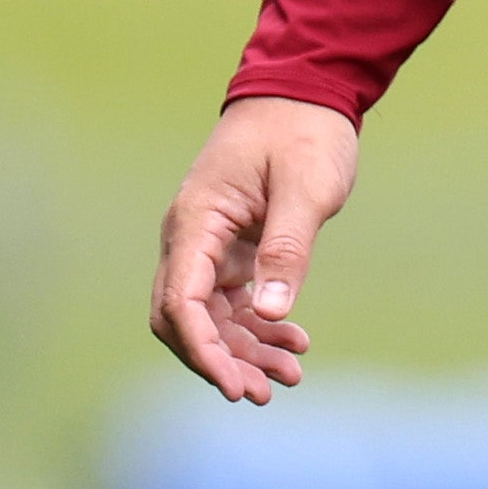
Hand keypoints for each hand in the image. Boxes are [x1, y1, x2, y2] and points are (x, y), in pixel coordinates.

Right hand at [150, 96, 357, 405]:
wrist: (307, 94)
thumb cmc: (304, 133)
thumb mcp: (305, 188)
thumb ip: (286, 248)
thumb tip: (272, 312)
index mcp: (197, 221)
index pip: (181, 302)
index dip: (202, 351)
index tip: (233, 386)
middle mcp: (192, 239)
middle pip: (187, 320)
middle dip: (221, 361)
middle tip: (265, 394)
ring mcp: (209, 246)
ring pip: (213, 317)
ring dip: (245, 351)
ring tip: (290, 376)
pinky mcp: (232, 250)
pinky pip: (234, 302)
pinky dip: (259, 327)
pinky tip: (293, 344)